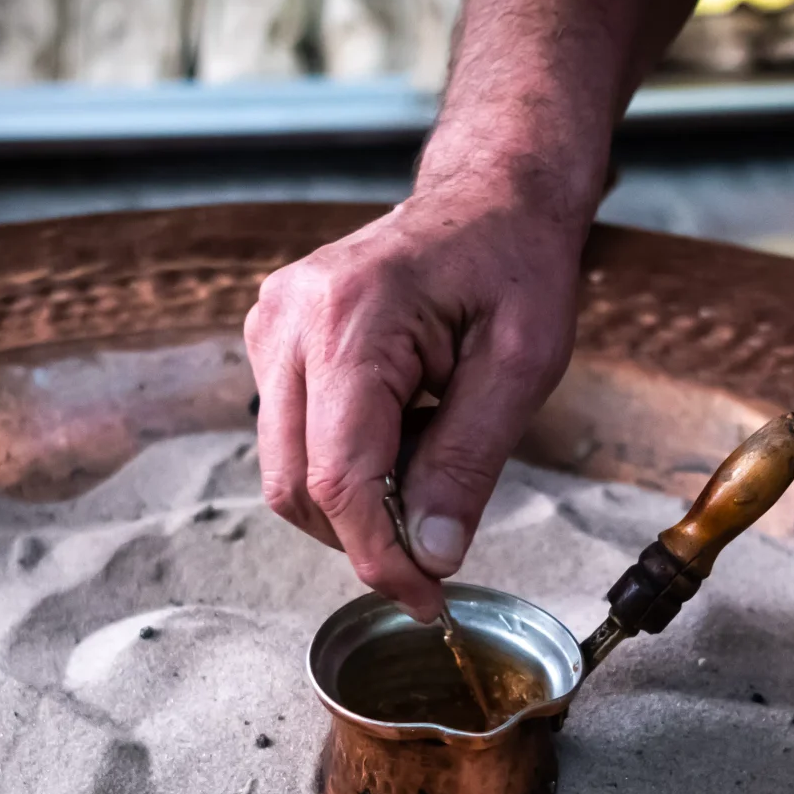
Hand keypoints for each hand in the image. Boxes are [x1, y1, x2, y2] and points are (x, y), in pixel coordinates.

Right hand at [245, 187, 585, 621]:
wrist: (488, 195)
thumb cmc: (514, 265)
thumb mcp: (523, 366)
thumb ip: (468, 463)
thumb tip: (431, 555)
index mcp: (350, 320)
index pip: (339, 479)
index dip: (380, 556)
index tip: (427, 597)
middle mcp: (289, 321)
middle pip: (296, 486)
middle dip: (363, 537)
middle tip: (435, 551)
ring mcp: (270, 328)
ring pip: (285, 470)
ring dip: (354, 499)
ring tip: (427, 460)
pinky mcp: (271, 340)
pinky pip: (290, 438)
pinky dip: (343, 462)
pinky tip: (400, 431)